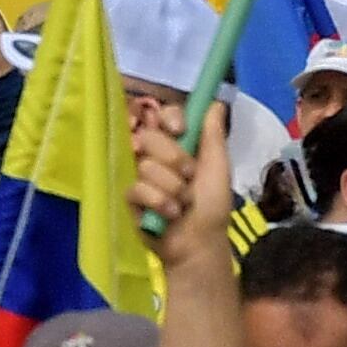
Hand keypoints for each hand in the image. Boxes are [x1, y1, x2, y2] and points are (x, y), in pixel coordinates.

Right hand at [129, 98, 230, 262]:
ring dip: (171, 188)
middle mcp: (155, 155)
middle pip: (150, 137)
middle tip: (189, 178)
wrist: (199, 244)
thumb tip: (217, 101)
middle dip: (174, 160)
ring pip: (145, 165)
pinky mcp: (129, 198)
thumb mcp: (217, 167)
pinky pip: (136, 188)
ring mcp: (139, 175)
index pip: (163, 115)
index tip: (180, 131)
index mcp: (177, 143)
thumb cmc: (212, 206)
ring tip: (182, 204)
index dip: (169, 119)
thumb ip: (213, 134)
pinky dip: (158, 203)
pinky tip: (168, 214)